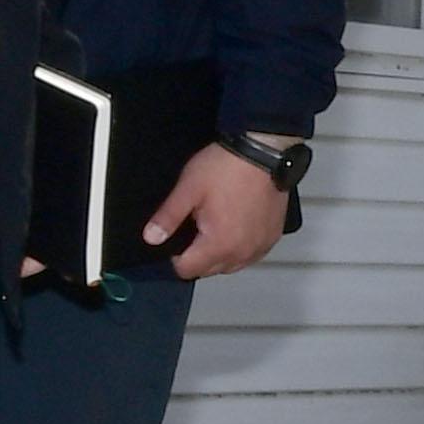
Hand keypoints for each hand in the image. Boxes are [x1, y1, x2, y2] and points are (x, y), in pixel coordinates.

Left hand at [148, 142, 289, 279]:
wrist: (263, 152)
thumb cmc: (226, 168)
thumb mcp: (188, 189)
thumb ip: (168, 217)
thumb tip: (151, 238)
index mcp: (218, 244)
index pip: (187, 270)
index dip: (175, 257)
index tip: (177, 238)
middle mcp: (241, 252)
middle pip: (209, 270)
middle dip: (197, 256)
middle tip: (196, 226)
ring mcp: (260, 246)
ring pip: (231, 265)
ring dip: (220, 254)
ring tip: (217, 226)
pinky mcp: (272, 237)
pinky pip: (250, 254)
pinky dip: (240, 247)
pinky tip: (236, 226)